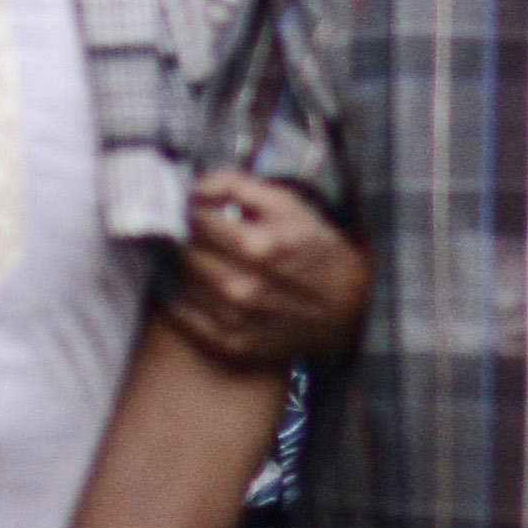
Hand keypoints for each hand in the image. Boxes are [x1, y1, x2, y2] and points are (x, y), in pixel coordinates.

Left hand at [160, 172, 374, 373]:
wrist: (352, 306)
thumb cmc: (317, 249)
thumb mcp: (288, 203)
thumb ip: (236, 185)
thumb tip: (194, 185)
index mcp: (256, 246)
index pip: (192, 219)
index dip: (183, 206)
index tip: (182, 203)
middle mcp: (242, 286)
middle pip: (181, 251)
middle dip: (175, 234)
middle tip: (178, 225)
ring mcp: (235, 318)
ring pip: (178, 282)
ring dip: (174, 264)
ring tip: (185, 251)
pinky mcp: (232, 342)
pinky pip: (184, 317)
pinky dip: (178, 296)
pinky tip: (188, 282)